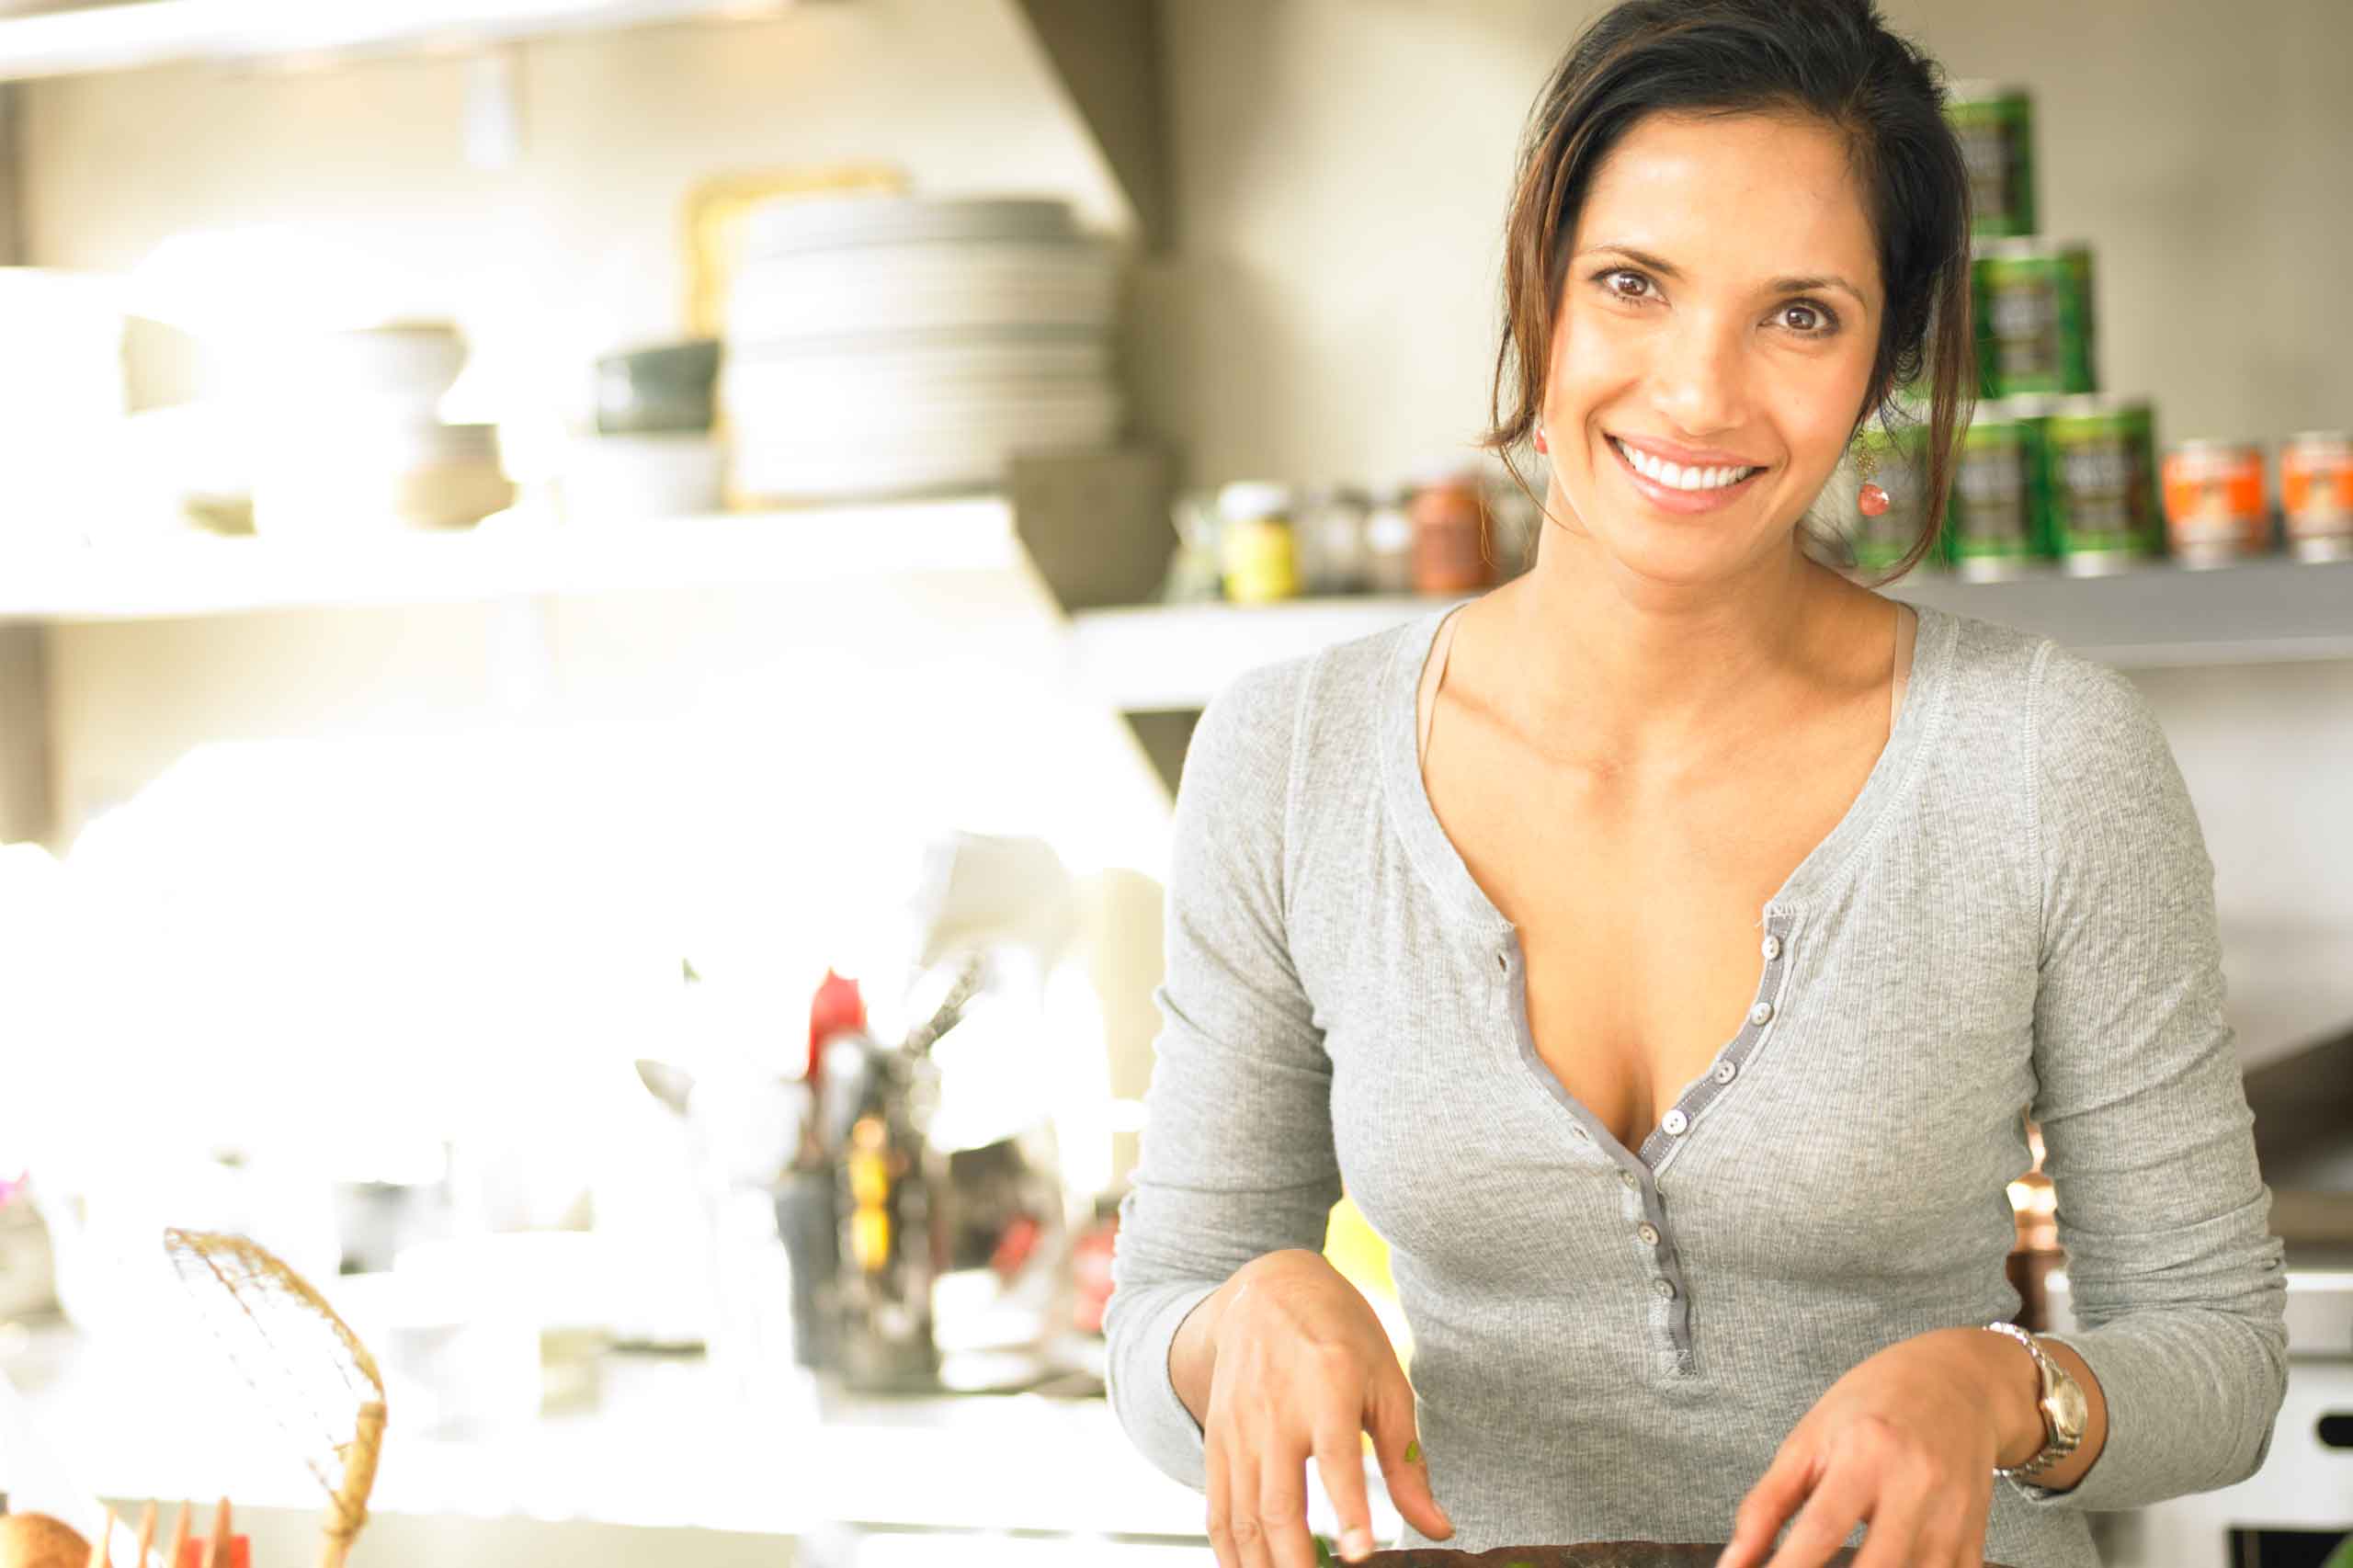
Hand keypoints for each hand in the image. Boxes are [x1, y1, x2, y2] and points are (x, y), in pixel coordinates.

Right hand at [1187, 1249, 1452, 1567]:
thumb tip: (1439, 1529)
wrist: (1264, 1290)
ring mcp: (1237, 1427)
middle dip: (1296, 1563)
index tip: (1359, 1555)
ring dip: (1261, 1566)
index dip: (1348, 1509)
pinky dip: (1229, 1551)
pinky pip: (1217, 1507)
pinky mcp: (1216, 1439)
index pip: (1336, 1457)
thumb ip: (1407, 1461)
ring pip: (1243, 1514)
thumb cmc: (1338, 1333)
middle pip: (1278, 1502)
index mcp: (1327, 1384)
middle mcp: (1274, 1409)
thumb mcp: (1387, 1381)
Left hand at [1718, 1328, 2026, 1567]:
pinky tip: (1885, 1565)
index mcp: (1866, 1452)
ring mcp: (1953, 1517)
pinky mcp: (1974, 1539)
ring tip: (1838, 1567)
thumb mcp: (1810, 1439)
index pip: (1821, 1530)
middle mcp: (1916, 1486)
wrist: (1958, 1383)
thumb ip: (1766, 1503)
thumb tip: (1733, 1563)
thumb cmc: (1872, 1406)